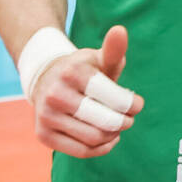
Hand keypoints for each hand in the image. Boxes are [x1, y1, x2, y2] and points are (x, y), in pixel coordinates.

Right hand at [31, 26, 144, 158]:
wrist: (45, 80)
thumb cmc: (81, 71)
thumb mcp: (97, 58)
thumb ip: (113, 49)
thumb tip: (120, 30)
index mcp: (73, 72)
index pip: (116, 99)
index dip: (133, 105)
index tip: (137, 105)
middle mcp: (56, 94)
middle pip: (106, 122)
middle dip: (124, 122)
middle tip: (128, 119)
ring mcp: (47, 116)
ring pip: (95, 138)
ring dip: (113, 135)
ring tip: (116, 126)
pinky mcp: (43, 135)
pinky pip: (82, 151)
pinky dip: (101, 148)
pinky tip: (107, 138)